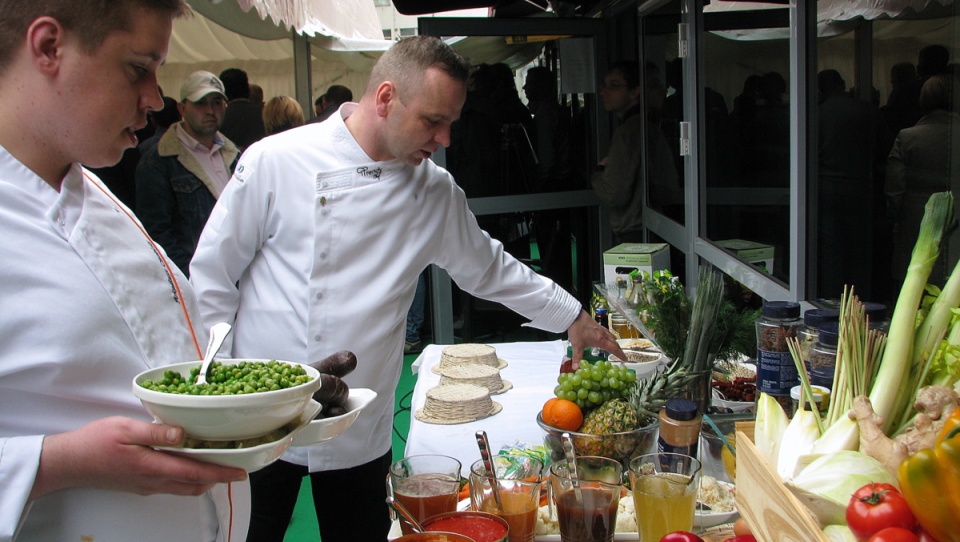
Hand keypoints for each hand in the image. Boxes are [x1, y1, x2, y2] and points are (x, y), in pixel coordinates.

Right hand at [30, 417, 246, 500]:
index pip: (195, 472)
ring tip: (218, 465)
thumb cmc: (94, 443)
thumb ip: (155, 432)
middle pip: (194, 484)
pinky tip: (188, 464)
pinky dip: (187, 479)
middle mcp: (153, 480)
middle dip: (218, 478)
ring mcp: (147, 485)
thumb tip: (183, 433)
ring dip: (203, 480)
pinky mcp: (140, 485)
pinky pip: (171, 485)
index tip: (240, 472)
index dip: (221, 473)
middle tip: (235, 467)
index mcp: (152, 465)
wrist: (68, 463)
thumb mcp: (124, 428)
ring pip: (184, 488)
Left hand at [566, 310, 626, 368]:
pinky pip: (607, 332)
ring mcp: (601, 329)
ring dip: (615, 343)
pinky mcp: (597, 325)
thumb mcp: (576, 345)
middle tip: (622, 356)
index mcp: (601, 340)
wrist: (574, 315)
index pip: (614, 349)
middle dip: (619, 350)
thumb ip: (577, 357)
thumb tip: (576, 369)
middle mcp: (603, 334)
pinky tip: (606, 338)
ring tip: (615, 347)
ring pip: (612, 337)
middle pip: (615, 343)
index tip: (625, 359)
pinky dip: (610, 337)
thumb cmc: (577, 330)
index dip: (620, 355)